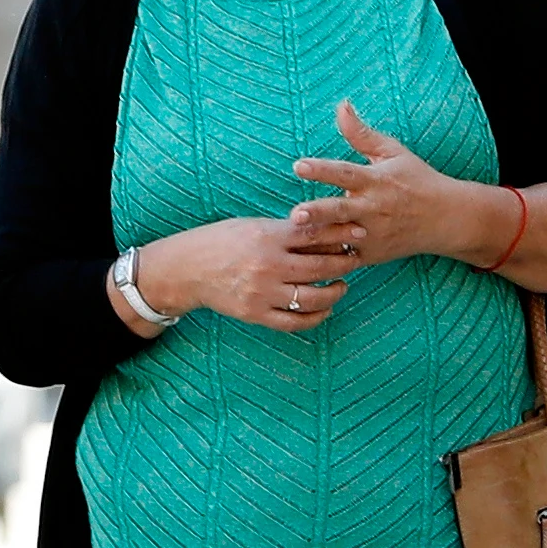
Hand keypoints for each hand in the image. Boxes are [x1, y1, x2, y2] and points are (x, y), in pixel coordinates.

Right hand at [134, 217, 352, 335]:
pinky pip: (294, 321)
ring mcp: (261, 293)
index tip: (360, 233)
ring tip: (342, 285)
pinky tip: (325, 309)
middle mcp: (267, 265)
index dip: (343, 233)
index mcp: (267, 237)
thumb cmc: (221, 242)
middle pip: (321, 266)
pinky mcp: (255, 314)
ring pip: (313, 297)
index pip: (316, 233)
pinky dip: (316, 317)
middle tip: (355, 259)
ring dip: (335, 292)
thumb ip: (287, 231)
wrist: (186, 270)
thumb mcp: (253, 226)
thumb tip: (328, 233)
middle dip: (345, 263)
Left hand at [287, 99, 506, 272]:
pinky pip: (343, 258)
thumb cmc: (415, 180)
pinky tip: (302, 261)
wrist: (445, 219)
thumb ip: (361, 134)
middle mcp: (373, 208)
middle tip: (295, 214)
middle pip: (341, 210)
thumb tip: (341, 106)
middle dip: (318, 212)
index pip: (345, 173)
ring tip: (293, 237)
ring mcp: (372, 234)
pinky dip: (325, 259)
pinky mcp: (370, 255)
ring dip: (317, 238)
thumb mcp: (392, 153)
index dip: (321, 169)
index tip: (298, 165)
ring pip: (340, 237)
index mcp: (376, 180)